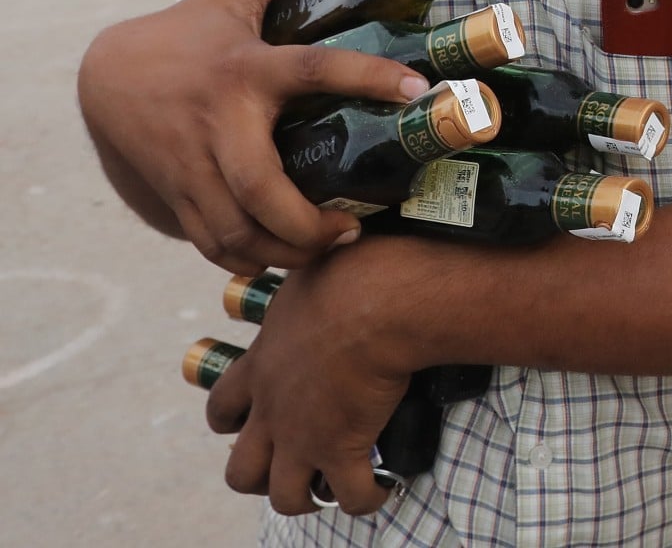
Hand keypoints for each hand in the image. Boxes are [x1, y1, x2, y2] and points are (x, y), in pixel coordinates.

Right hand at [77, 0, 430, 274]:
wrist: (108, 77)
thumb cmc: (186, 36)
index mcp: (246, 70)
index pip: (315, 69)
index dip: (368, 78)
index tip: (419, 90)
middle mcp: (220, 124)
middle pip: (264, 189)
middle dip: (310, 225)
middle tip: (352, 229)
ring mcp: (193, 165)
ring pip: (237, 232)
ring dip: (287, 253)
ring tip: (324, 247)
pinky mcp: (177, 194)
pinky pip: (212, 245)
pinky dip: (250, 261)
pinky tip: (280, 257)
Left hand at [204, 236, 441, 514]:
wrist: (375, 300)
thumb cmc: (347, 274)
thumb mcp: (308, 271)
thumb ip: (309, 278)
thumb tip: (328, 241)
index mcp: (261, 365)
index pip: (222, 406)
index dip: (229, 422)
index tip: (250, 422)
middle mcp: (271, 408)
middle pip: (240, 470)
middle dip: (260, 476)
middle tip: (292, 465)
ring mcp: (302, 435)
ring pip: (283, 496)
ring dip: (306, 497)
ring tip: (332, 485)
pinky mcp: (341, 448)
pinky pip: (351, 496)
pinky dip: (366, 497)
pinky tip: (381, 487)